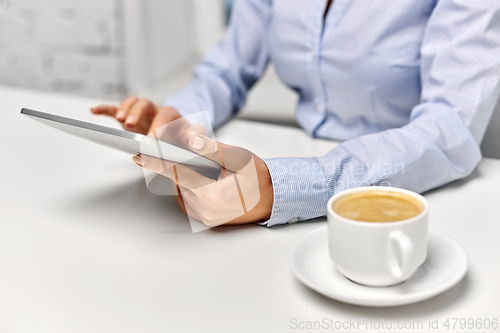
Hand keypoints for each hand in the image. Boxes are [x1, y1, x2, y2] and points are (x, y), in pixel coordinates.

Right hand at [91, 96, 200, 147]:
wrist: (178, 133)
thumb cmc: (184, 138)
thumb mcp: (193, 139)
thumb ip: (195, 137)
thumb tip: (196, 137)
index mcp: (171, 114)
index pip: (164, 118)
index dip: (158, 128)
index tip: (153, 142)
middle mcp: (154, 110)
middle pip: (145, 104)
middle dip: (137, 113)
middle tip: (131, 125)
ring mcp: (140, 113)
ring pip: (131, 103)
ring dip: (124, 109)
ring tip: (119, 120)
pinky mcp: (129, 117)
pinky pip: (115, 109)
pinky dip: (105, 109)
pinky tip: (94, 111)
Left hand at [132, 134, 273, 225]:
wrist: (273, 199)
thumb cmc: (258, 178)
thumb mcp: (239, 157)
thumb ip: (213, 149)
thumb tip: (192, 141)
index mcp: (210, 195)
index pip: (177, 173)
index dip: (156, 163)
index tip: (139, 156)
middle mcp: (203, 210)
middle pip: (180, 180)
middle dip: (181, 164)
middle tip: (196, 155)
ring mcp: (203, 216)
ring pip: (183, 188)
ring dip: (189, 175)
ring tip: (212, 170)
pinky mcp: (204, 218)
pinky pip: (190, 197)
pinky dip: (194, 185)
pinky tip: (210, 180)